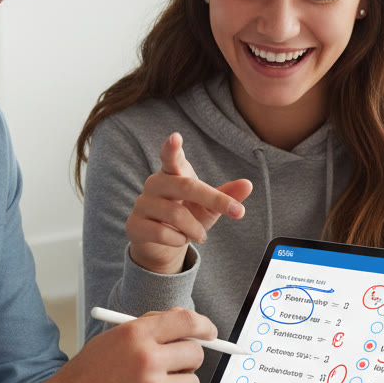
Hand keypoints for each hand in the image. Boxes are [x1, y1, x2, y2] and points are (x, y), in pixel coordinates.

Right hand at [39, 308, 216, 382]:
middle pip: (195, 353)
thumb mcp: (110, 341)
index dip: (204, 325)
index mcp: (135, 334)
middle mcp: (147, 359)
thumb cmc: (84, 379)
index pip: (185, 320)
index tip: (210, 333)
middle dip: (186, 361)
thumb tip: (184, 324)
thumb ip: (146, 329)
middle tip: (170, 369)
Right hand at [126, 133, 252, 274]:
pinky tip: (180, 240)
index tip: (176, 137)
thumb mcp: (209, 207)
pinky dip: (178, 240)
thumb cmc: (186, 218)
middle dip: (214, 199)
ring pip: (175, 214)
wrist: (159, 245)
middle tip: (238, 212)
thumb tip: (248, 184)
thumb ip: (226, 195)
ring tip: (200, 235)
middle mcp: (155, 184)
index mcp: (172, 173)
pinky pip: (162, 233)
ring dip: (195, 228)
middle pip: (185, 186)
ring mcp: (142, 204)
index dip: (172, 148)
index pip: (171, 157)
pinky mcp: (135, 224)